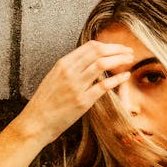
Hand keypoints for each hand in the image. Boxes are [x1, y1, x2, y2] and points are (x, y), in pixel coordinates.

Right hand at [18, 40, 132, 145]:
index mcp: (63, 63)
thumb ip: (71, 68)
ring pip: (102, 64)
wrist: (36, 121)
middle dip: (117, 49)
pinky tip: (126, 76)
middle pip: (98, 51)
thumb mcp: (54, 77)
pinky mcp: (82, 101)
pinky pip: (104, 85)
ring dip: (119, 60)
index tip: (118, 48)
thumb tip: (89, 61)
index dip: (108, 45)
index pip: (90, 46)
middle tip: (128, 52)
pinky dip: (117, 79)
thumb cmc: (45, 102)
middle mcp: (70, 71)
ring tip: (130, 60)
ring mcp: (76, 86)